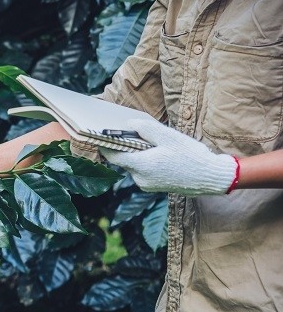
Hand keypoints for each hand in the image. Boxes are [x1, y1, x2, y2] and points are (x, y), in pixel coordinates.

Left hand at [100, 119, 238, 195]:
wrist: (210, 177)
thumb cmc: (190, 155)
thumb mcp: (167, 136)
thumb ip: (145, 129)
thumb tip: (128, 124)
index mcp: (141, 166)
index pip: (113, 156)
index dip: (106, 145)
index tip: (101, 135)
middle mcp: (140, 178)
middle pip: (124, 159)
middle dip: (127, 147)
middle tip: (136, 134)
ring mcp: (146, 184)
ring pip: (134, 165)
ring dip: (139, 154)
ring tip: (157, 145)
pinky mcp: (153, 187)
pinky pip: (143, 171)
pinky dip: (146, 162)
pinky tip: (161, 155)